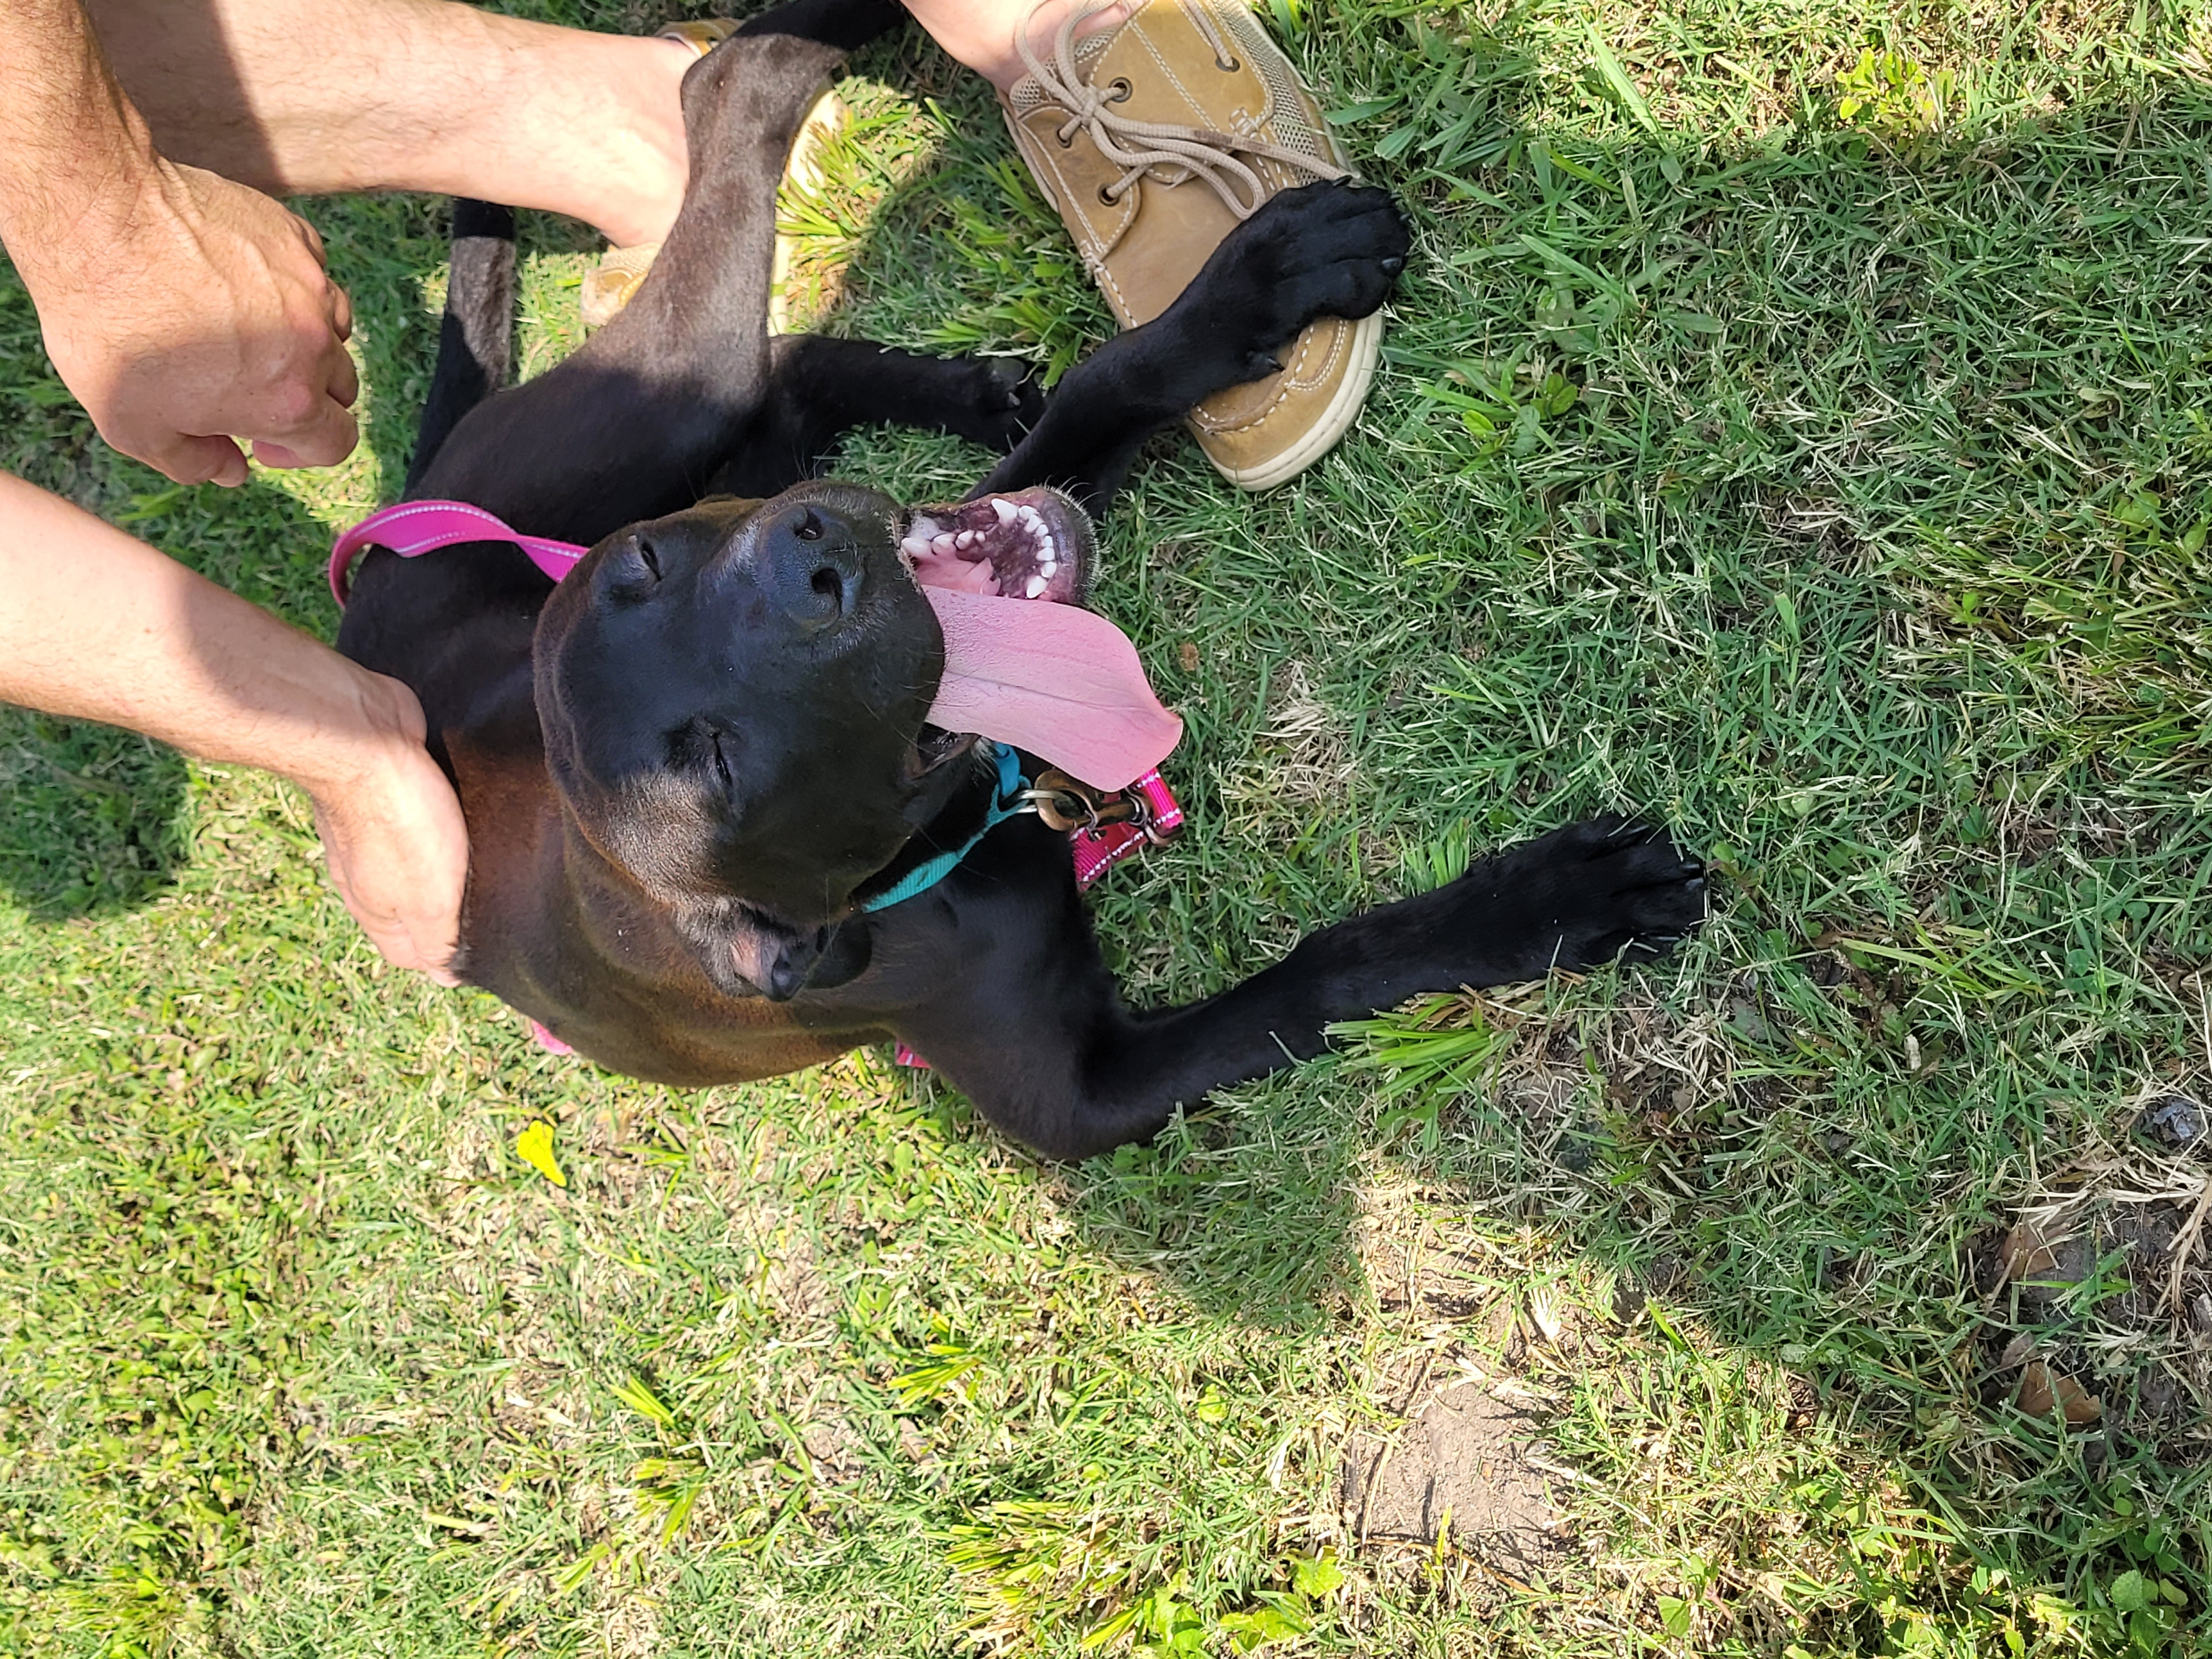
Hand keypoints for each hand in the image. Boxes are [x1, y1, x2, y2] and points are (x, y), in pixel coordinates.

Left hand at [26, 159, 358, 485]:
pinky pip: (314, 271)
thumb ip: (194, 462)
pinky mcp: (292, 235)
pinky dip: (292, 286)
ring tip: (250, 331)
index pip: (338, 441)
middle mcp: (314, 344)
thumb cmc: (109, 331)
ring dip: (306, 341)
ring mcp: (309, 284)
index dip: (302, 451)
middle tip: (248, 387)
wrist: (95, 225)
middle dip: (304, 396)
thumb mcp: (133, 427)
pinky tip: (244, 283)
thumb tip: (233, 470)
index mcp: (288, 401)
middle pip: (341, 386)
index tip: (260, 439)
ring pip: (335, 328)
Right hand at [305, 675, 467, 984]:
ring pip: (415, 863)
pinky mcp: (391, 790)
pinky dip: (441, 824)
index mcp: (376, 907)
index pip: (410, 954)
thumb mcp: (427, 898)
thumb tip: (444, 978)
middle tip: (494, 906)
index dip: (445, 958)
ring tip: (491, 865)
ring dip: (446, 867)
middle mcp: (369, 873)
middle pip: (411, 909)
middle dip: (447, 914)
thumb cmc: (397, 817)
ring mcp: (376, 830)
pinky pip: (417, 819)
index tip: (483, 953)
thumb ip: (433, 939)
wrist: (362, 734)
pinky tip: (466, 818)